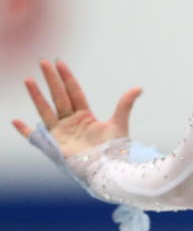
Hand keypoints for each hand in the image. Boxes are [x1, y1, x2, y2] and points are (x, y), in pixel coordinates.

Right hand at [11, 59, 142, 157]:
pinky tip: (15, 121)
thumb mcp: (119, 123)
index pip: (73, 92)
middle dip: (51, 79)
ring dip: (36, 95)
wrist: (107, 169)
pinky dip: (25, 130)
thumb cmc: (114, 150)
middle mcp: (70, 122)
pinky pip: (35, 137)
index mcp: (85, 116)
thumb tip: (138, 88)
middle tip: (43, 62)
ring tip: (28, 79)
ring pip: (46, 109)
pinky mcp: (54, 145)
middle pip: (58, 96)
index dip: (66, 77)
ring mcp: (60, 133)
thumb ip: (125, 104)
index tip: (59, 63)